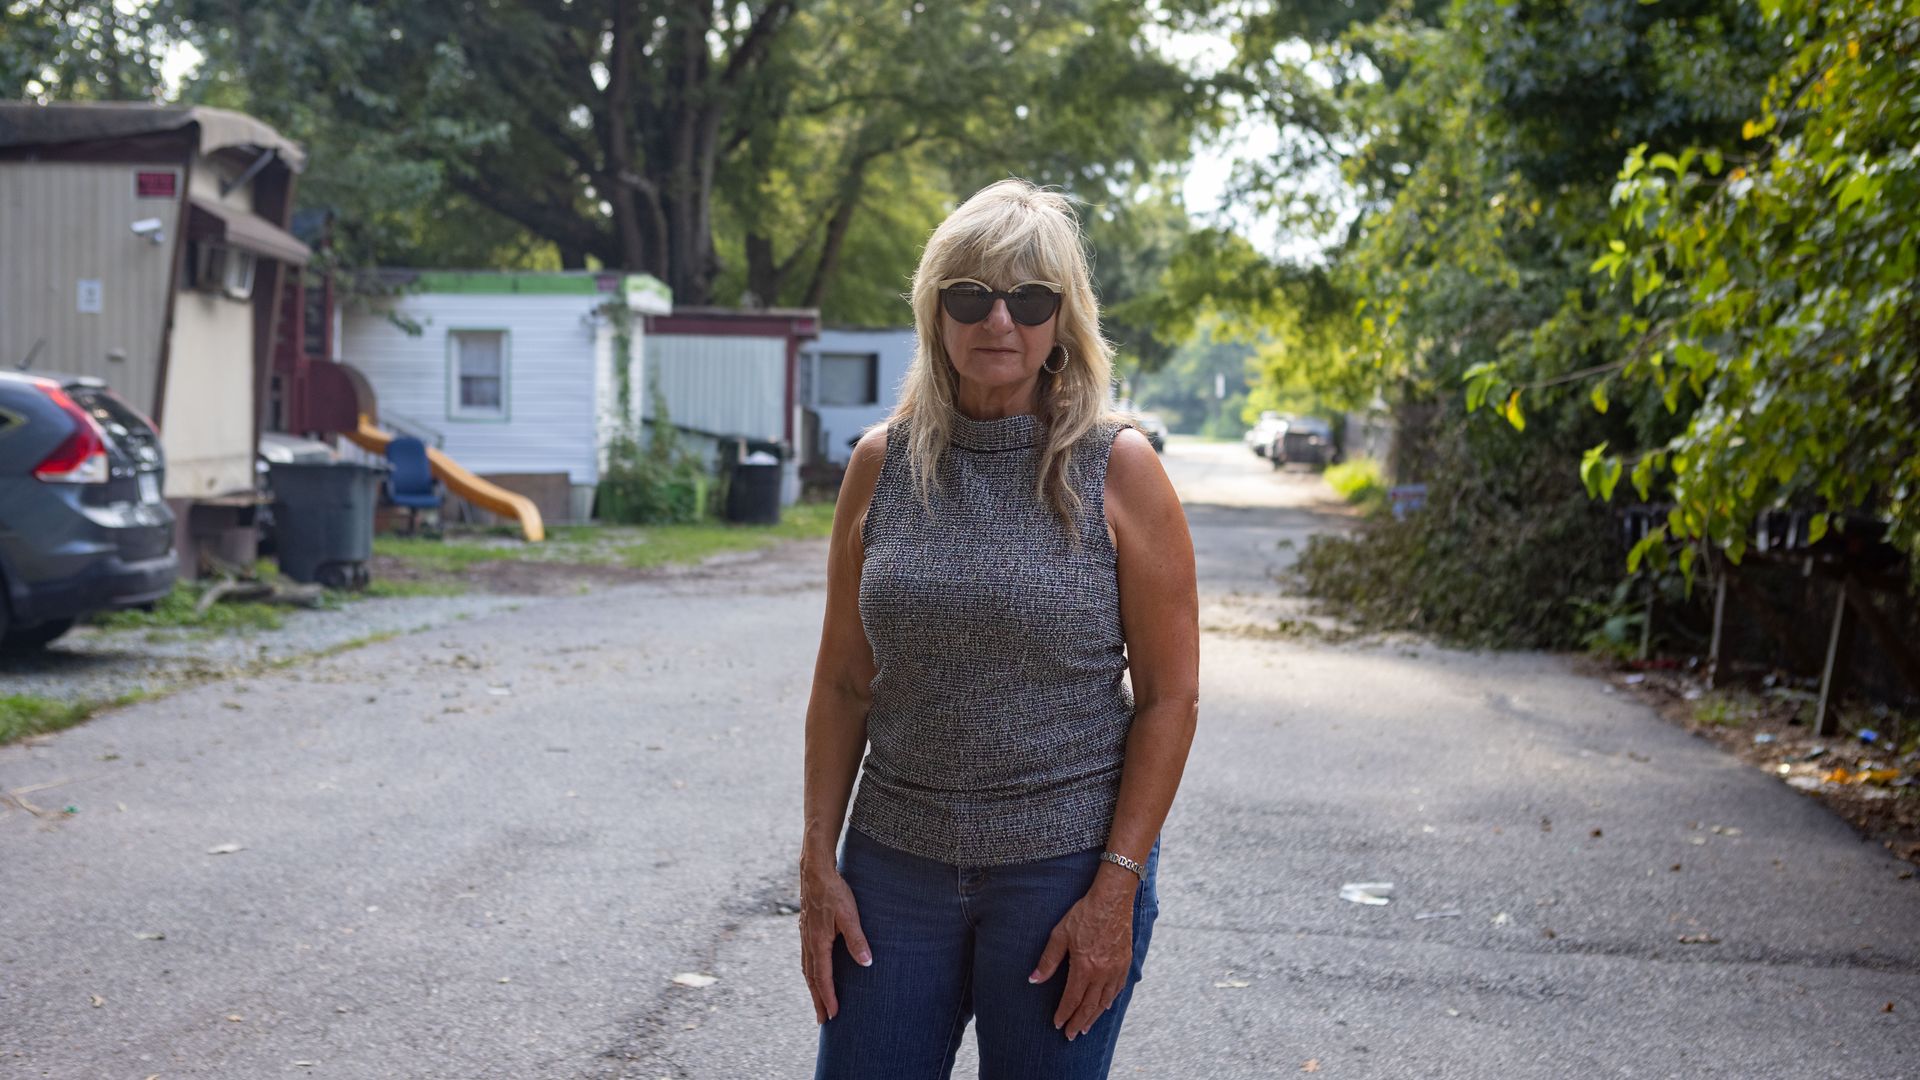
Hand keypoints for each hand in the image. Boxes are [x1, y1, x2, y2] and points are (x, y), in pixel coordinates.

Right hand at [799, 860, 870, 1023]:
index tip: (833, 1015)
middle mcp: (808, 942)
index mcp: (818, 942)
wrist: (814, 871)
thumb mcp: (849, 915)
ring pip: (807, 968)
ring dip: (812, 988)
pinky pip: (806, 957)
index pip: (823, 977)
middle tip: (822, 1020)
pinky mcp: (806, 928)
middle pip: (811, 978)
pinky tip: (814, 972)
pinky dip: (810, 972)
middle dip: (817, 999)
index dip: (828, 997)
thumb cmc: (834, 892)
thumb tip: (867, 963)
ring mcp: (805, 935)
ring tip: (818, 1002)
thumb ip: (857, 940)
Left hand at [1028, 866, 1135, 1039]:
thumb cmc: (1084, 914)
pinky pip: (1118, 989)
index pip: (1072, 999)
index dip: (1063, 1013)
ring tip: (1085, 1027)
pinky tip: (1105, 1006)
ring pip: (1104, 1001)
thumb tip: (1034, 980)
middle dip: (1078, 1021)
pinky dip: (1110, 1001)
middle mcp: (1102, 972)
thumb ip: (1048, 960)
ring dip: (1094, 1016)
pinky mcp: (1125, 962)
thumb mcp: (1060, 934)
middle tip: (1070, 1035)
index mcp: (1084, 967)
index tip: (1057, 1024)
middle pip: (1089, 1005)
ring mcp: (1116, 969)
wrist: (1112, 900)